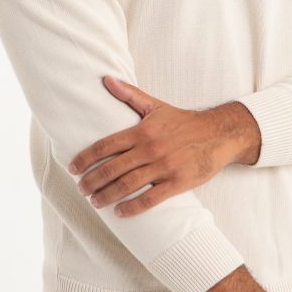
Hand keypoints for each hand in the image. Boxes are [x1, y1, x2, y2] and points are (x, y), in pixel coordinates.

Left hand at [68, 76, 248, 216]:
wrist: (218, 134)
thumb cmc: (184, 122)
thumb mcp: (156, 106)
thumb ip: (130, 94)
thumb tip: (106, 79)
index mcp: (142, 131)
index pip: (106, 146)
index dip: (86, 158)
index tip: (73, 168)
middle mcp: (150, 149)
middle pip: (113, 168)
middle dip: (92, 181)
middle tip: (80, 189)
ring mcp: (164, 167)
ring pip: (128, 185)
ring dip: (107, 195)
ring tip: (94, 202)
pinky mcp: (177, 182)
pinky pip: (151, 198)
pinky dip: (133, 207)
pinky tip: (119, 212)